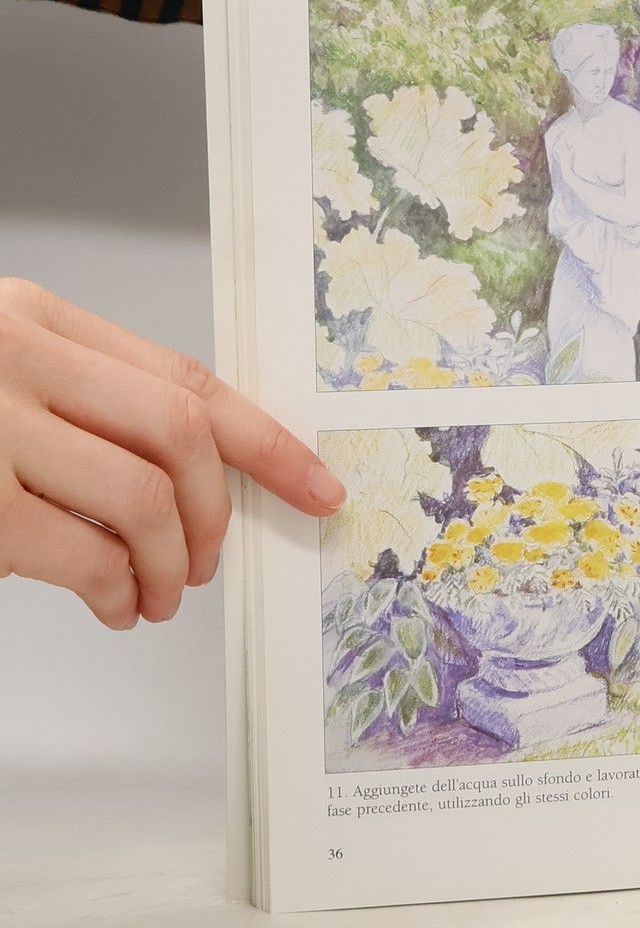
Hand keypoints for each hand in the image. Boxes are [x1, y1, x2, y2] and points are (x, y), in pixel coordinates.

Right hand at [0, 279, 343, 627]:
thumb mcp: (0, 377)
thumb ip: (84, 406)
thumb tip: (191, 484)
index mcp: (35, 321)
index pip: (187, 379)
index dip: (268, 442)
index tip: (319, 486)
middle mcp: (13, 357)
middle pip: (181, 438)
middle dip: (216, 514)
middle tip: (207, 563)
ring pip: (142, 499)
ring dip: (171, 565)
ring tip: (157, 597)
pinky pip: (78, 554)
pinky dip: (114, 590)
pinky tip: (112, 606)